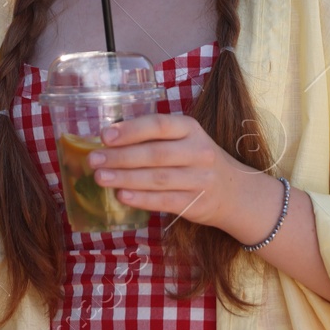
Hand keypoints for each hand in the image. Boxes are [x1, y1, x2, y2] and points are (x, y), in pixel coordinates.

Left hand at [87, 114, 251, 230]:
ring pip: (157, 179)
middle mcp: (198, 151)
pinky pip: (165, 201)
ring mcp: (200, 179)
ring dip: (125, 179)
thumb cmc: (195, 159)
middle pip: (155, 154)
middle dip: (121, 157)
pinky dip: (141, 199)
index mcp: (190, 129)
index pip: (158, 125)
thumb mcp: (183, 140)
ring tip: (100, 178)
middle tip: (94, 160)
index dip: (130, 130)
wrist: (234, 191)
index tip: (104, 135)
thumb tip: (109, 140)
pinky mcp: (197, 203)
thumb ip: (153, 138)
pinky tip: (121, 196)